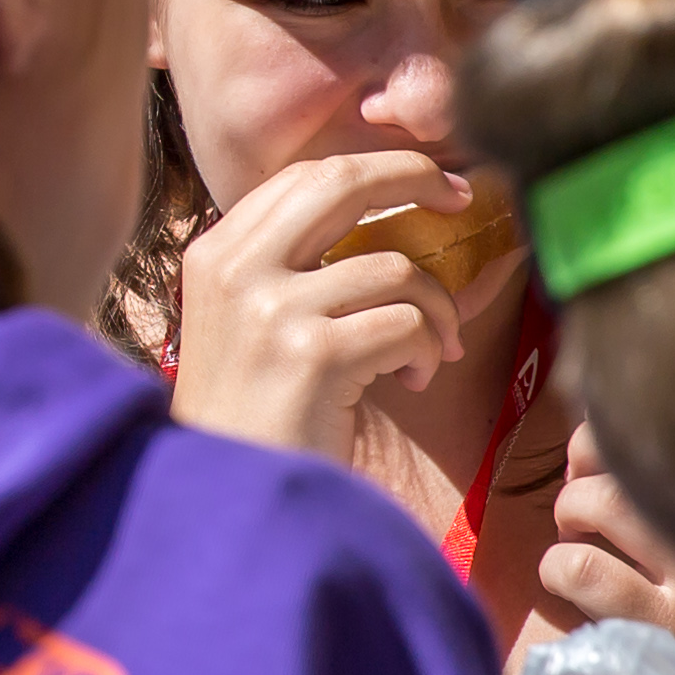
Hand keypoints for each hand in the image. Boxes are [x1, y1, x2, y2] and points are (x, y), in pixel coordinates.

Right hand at [165, 152, 515, 463]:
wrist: (228, 504)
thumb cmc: (254, 423)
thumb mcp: (249, 326)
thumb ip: (292, 268)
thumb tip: (392, 213)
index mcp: (215, 255)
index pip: (305, 175)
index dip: (378, 170)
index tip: (427, 186)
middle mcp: (233, 269)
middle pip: (342, 182)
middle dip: (415, 179)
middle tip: (459, 202)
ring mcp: (268, 309)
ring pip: (393, 268)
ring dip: (434, 309)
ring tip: (431, 351)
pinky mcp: (310, 355)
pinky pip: (405, 324)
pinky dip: (426, 351)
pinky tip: (412, 381)